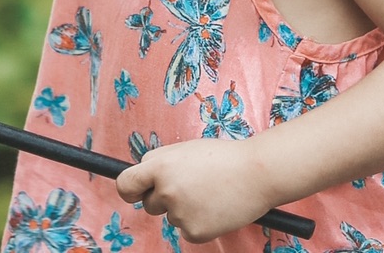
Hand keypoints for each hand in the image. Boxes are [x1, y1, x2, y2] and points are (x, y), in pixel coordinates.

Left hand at [115, 138, 280, 244]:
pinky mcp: (194, 232)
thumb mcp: (186, 150)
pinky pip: (188, 231)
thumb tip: (144, 179)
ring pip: (172, 217)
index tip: (135, 194)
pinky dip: (200, 223)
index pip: (126, 184)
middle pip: (150, 204)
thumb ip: (162, 163)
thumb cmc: (224, 157)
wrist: (258, 173)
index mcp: (160, 165)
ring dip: (186, 209)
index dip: (129, 191)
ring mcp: (179, 213)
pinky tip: (217, 208)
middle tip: (193, 187)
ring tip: (212, 192)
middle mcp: (165, 190)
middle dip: (165, 199)